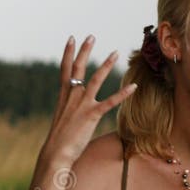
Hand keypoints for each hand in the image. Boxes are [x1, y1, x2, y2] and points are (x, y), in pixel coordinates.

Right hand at [41, 35, 135, 167]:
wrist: (55, 153)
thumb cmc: (59, 141)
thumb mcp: (63, 121)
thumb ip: (70, 112)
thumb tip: (74, 112)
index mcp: (64, 97)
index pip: (65, 70)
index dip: (68, 53)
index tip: (71, 39)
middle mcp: (71, 97)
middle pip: (77, 69)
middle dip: (84, 51)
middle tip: (91, 36)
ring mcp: (81, 105)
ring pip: (95, 80)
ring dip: (106, 65)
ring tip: (115, 53)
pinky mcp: (91, 116)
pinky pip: (109, 102)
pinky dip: (122, 94)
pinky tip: (133, 86)